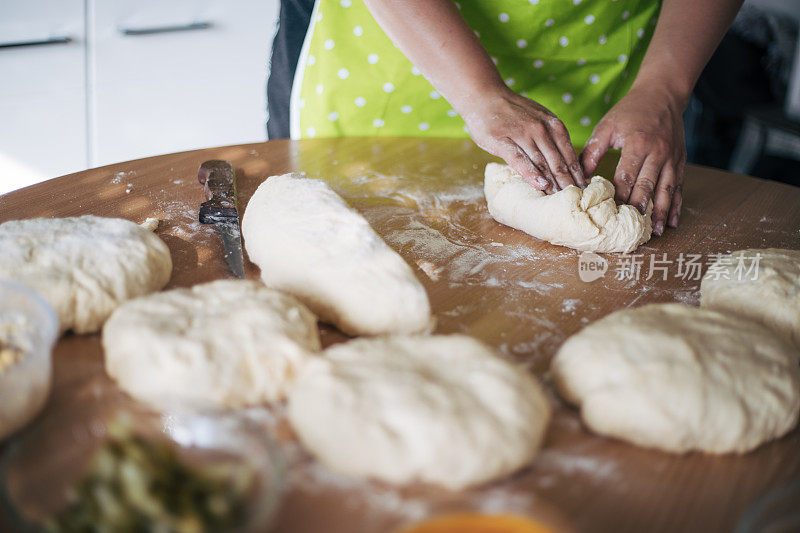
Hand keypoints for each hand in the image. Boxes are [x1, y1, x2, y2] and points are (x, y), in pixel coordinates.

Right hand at [462, 86, 585, 191]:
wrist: (484, 96)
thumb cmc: (511, 111)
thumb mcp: (538, 117)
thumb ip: (550, 135)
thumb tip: (562, 158)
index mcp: (552, 124)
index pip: (569, 154)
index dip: (577, 173)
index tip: (583, 189)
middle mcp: (540, 129)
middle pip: (558, 161)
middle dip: (568, 182)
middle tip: (576, 199)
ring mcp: (522, 134)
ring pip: (541, 162)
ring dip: (553, 182)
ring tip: (561, 197)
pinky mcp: (502, 141)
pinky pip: (519, 159)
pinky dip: (531, 173)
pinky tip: (540, 185)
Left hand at [581, 84, 686, 235]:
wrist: (663, 94)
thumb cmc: (630, 110)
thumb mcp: (606, 126)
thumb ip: (593, 151)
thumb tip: (579, 177)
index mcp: (637, 143)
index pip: (626, 177)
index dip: (618, 197)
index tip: (609, 215)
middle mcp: (657, 152)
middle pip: (647, 186)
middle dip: (638, 210)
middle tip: (630, 231)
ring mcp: (671, 158)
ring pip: (666, 190)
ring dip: (660, 212)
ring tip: (654, 232)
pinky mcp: (680, 161)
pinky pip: (679, 186)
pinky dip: (676, 204)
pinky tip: (672, 221)